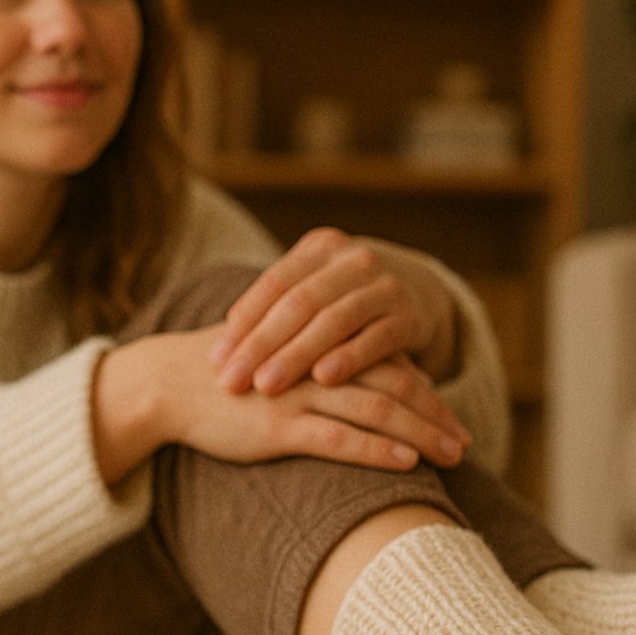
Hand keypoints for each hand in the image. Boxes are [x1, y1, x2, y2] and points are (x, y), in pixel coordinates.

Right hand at [93, 325, 467, 483]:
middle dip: (435, 415)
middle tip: (466, 441)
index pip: (389, 365)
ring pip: (376, 410)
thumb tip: (368, 392)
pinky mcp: (278, 425)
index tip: (453, 420)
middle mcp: (317, 365)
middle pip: (395, 385)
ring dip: (421, 433)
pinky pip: (338, 437)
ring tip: (454, 455)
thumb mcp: (282, 365)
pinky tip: (407, 462)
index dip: (427, 393)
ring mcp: (299, 394)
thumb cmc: (231, 379)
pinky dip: (377, 449)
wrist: (169, 383)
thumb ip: (322, 372)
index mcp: (322, 346)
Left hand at [209, 228, 460, 398]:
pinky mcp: (410, 317)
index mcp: (320, 248)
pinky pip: (376, 339)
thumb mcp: (316, 287)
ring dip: (297, 355)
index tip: (216, 360)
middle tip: (231, 381)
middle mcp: (354, 259)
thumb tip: (222, 343)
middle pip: (299, 303)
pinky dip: (349, 359)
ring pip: (334, 320)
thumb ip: (276, 306)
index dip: (244, 322)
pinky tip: (323, 381)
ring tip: (266, 386)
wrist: (419, 292)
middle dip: (262, 344)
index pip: (274, 284)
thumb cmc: (347, 299)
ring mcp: (385, 286)